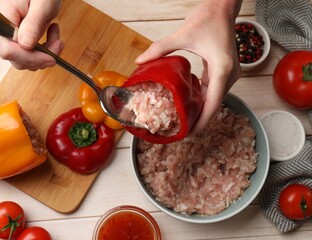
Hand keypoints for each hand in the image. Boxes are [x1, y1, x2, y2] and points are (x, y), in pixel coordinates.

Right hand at [0, 0, 62, 69]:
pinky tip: (50, 37)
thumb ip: (33, 24)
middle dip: (42, 56)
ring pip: (24, 62)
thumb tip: (25, 45)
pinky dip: (42, 53)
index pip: (9, 50)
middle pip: (17, 59)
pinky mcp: (12, 44)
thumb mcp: (41, 5)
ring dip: (44, 54)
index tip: (52, 58)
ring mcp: (2, 40)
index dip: (32, 58)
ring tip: (55, 34)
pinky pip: (27, 58)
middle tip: (59, 42)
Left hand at [135, 0, 241, 133]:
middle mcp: (230, 74)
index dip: (201, 121)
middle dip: (199, 119)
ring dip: (200, 109)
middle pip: (214, 104)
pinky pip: (214, 89)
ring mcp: (229, 73)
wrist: (223, 6)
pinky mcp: (225, 70)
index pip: (213, 103)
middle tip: (182, 129)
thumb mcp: (183, 35)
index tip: (189, 132)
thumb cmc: (208, 18)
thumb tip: (140, 61)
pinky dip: (202, 98)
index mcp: (222, 69)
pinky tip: (188, 102)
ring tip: (184, 120)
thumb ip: (160, 48)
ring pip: (214, 98)